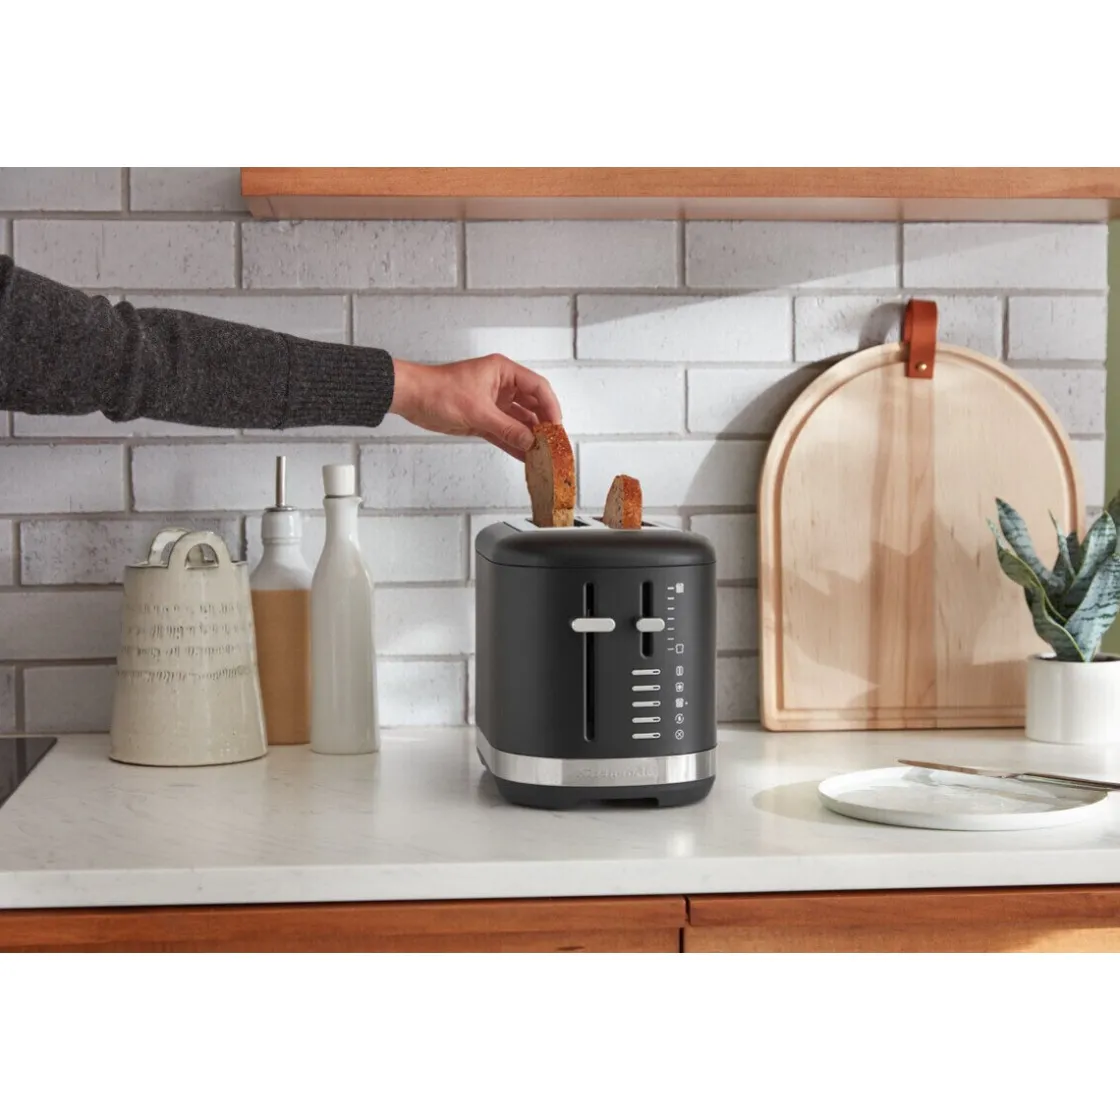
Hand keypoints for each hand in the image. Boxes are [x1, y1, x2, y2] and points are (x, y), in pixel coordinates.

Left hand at [388, 354, 562, 459]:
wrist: (412, 398)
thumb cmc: (439, 391)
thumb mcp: (477, 411)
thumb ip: (506, 428)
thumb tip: (530, 442)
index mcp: (503, 372)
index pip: (538, 387)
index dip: (551, 406)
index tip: (557, 426)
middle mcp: (501, 386)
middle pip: (532, 405)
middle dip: (543, 424)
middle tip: (553, 443)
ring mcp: (493, 404)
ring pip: (519, 421)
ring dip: (529, 437)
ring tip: (542, 454)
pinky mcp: (483, 419)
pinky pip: (504, 432)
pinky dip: (514, 443)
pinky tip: (525, 456)